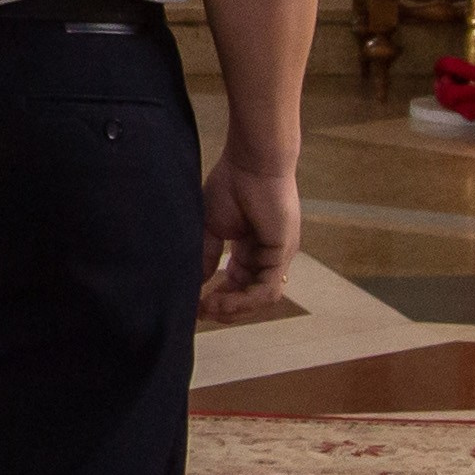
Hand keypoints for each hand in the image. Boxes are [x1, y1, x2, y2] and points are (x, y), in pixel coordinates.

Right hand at [200, 148, 299, 319]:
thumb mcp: (210, 227)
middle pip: (248, 294)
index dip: (217, 296)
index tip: (194, 304)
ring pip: (259, 297)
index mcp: (250, 248)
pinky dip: (244, 300)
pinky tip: (220, 300)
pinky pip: (267, 289)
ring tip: (208, 308)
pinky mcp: (282, 254)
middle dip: (224, 307)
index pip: (236, 283)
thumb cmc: (231, 184)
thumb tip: (192, 283)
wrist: (251, 162)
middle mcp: (266, 256)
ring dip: (233, 307)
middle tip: (200, 313)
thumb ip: (204, 256)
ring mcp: (276, 257)